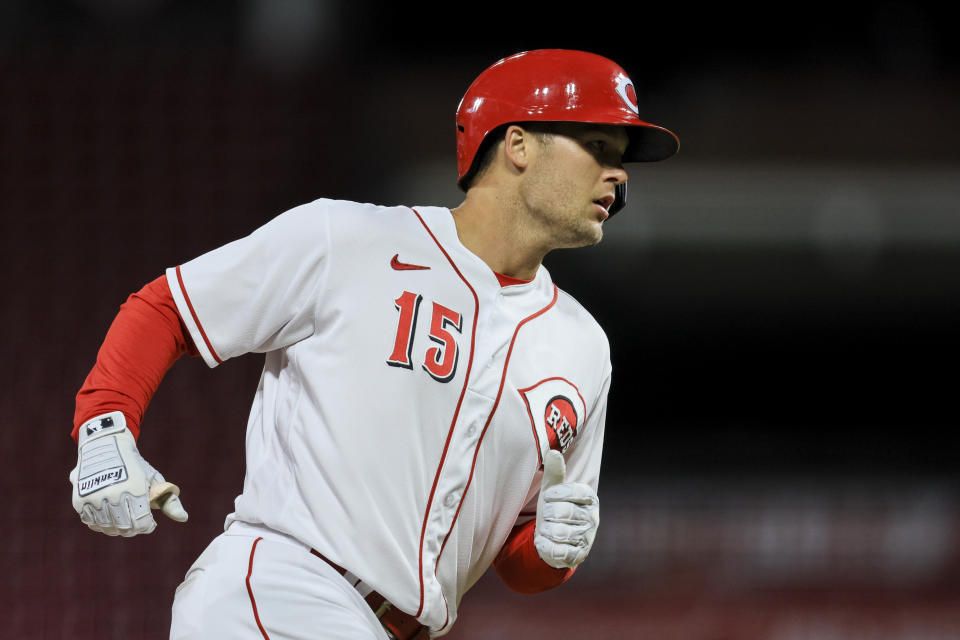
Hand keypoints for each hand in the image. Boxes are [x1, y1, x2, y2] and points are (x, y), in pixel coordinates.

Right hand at [69, 411, 187, 536]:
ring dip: (118, 528)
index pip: (143, 523)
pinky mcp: (80, 501)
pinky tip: (109, 518)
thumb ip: (169, 501)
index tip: (150, 523)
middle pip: (126, 528)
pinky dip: (101, 525)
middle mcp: (113, 495)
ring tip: (123, 520)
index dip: (148, 526)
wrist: (105, 445)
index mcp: (135, 489)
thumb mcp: (154, 479)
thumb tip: (184, 518)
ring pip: (108, 528)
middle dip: (134, 528)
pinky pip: (92, 523)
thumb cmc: (134, 465)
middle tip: (137, 522)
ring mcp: (95, 499)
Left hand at [534, 450, 599, 568]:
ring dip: (546, 531)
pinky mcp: (579, 556)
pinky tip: (547, 543)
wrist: (552, 539)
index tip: (550, 498)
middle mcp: (593, 517)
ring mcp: (588, 538)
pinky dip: (546, 546)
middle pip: (562, 512)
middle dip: (547, 515)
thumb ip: (554, 472)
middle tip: (548, 516)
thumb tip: (553, 451)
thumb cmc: (553, 508)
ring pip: (559, 532)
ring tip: (549, 529)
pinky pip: (557, 550)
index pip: (567, 491)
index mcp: (589, 497)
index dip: (552, 496)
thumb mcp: (552, 489)